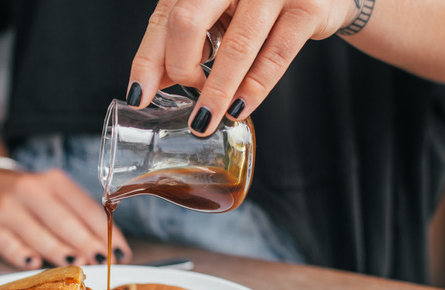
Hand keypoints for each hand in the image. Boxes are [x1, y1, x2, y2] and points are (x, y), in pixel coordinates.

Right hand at [0, 169, 132, 268]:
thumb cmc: (26, 197)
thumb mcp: (52, 194)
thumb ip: (77, 216)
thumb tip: (107, 248)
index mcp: (53, 181)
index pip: (87, 209)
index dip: (107, 233)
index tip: (122, 253)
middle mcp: (30, 191)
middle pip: (64, 222)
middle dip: (87, 244)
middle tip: (102, 262)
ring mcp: (6, 208)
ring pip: (39, 235)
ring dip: (61, 253)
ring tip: (79, 266)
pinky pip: (9, 245)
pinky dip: (24, 256)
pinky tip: (36, 264)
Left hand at [129, 0, 358, 135]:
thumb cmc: (258, 4)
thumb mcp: (215, 17)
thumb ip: (183, 45)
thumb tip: (147, 86)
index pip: (164, 18)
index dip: (148, 60)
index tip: (139, 96)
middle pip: (187, 21)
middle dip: (182, 70)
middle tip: (186, 101)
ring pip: (236, 45)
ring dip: (217, 92)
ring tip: (205, 122)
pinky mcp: (306, 8)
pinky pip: (275, 56)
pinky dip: (253, 89)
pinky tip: (238, 110)